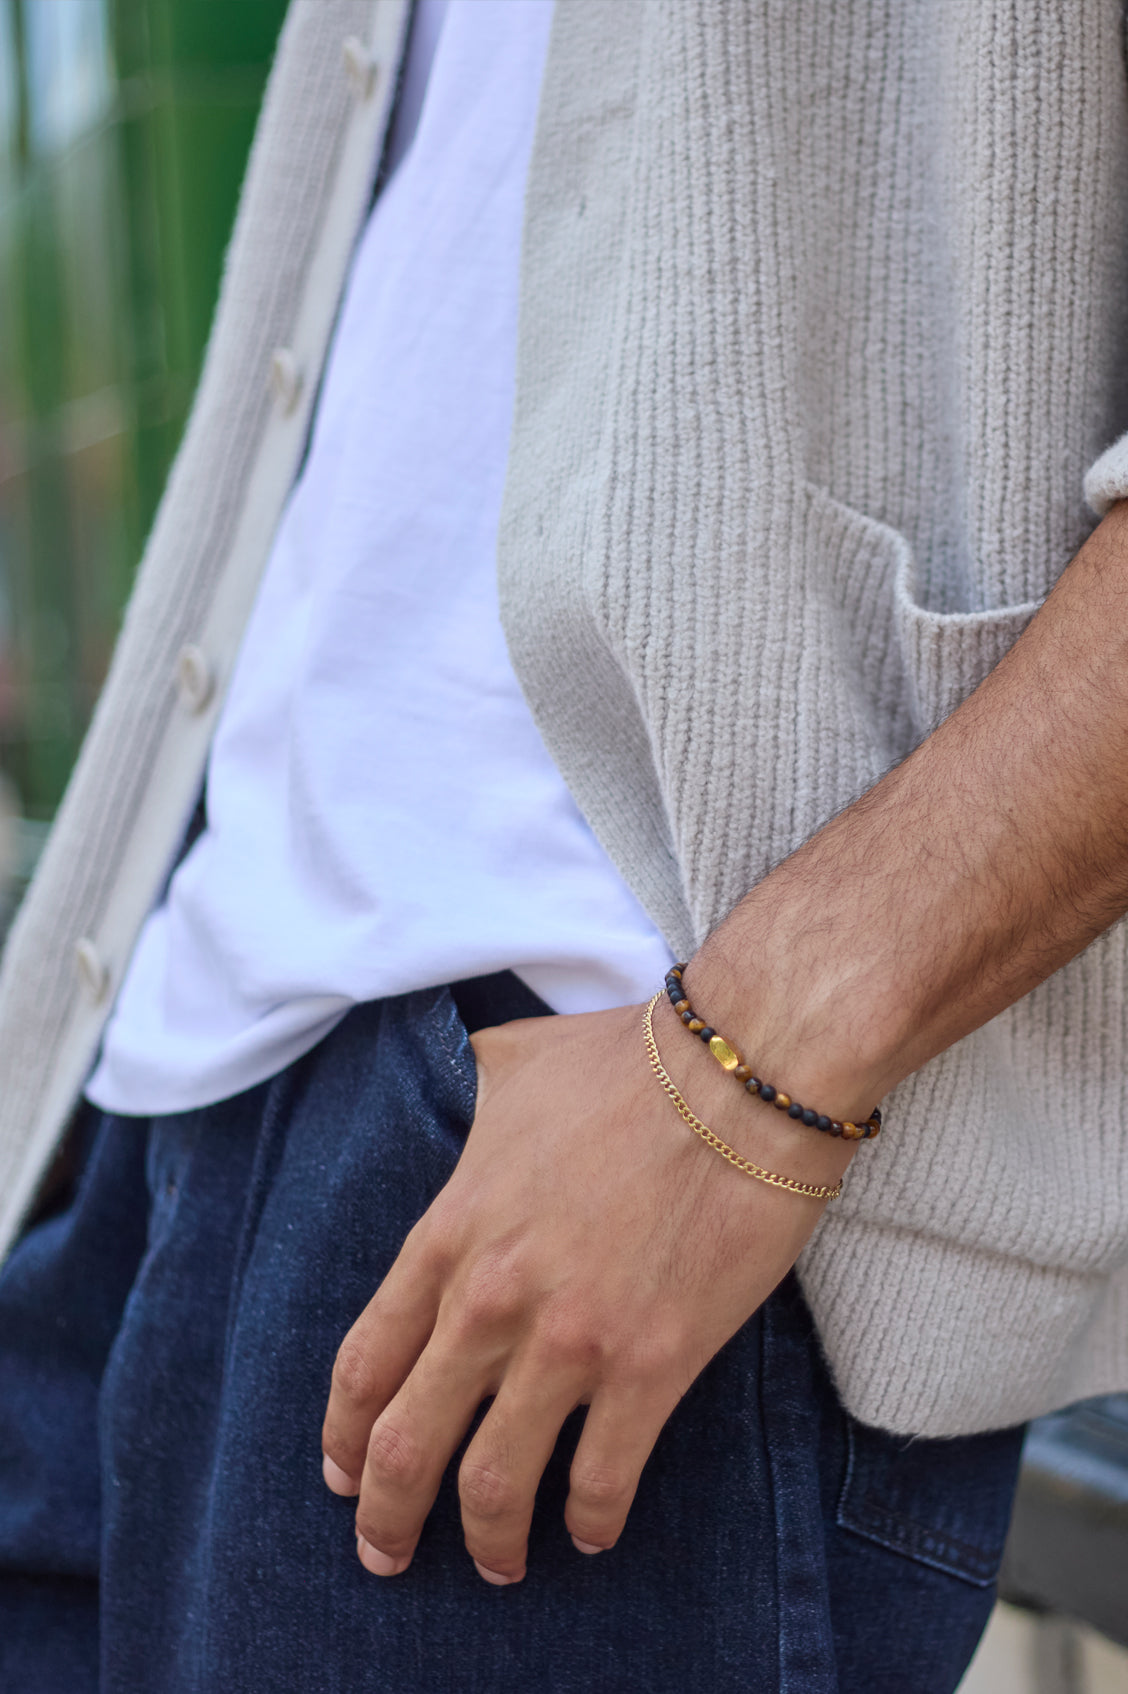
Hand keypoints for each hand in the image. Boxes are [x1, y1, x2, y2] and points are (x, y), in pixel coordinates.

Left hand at [320, 995, 857, 1583]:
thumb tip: (467, 1087)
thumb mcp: (514, 1063)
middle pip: (408, 1442)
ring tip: (495, 1563)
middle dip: (386, 1515)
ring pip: (494, 1482)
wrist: (742, 1075)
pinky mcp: (651, 1366)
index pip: (366, 1361)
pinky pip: (603, 1481)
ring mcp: (569, 1341)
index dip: (344, 1433)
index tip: (343, 1472)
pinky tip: (592, 1533)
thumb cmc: (629, 1061)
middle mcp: (492, 1300)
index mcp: (450, 1232)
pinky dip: (590, 1522)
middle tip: (386, 1554)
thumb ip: (472, 1096)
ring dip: (486, 1538)